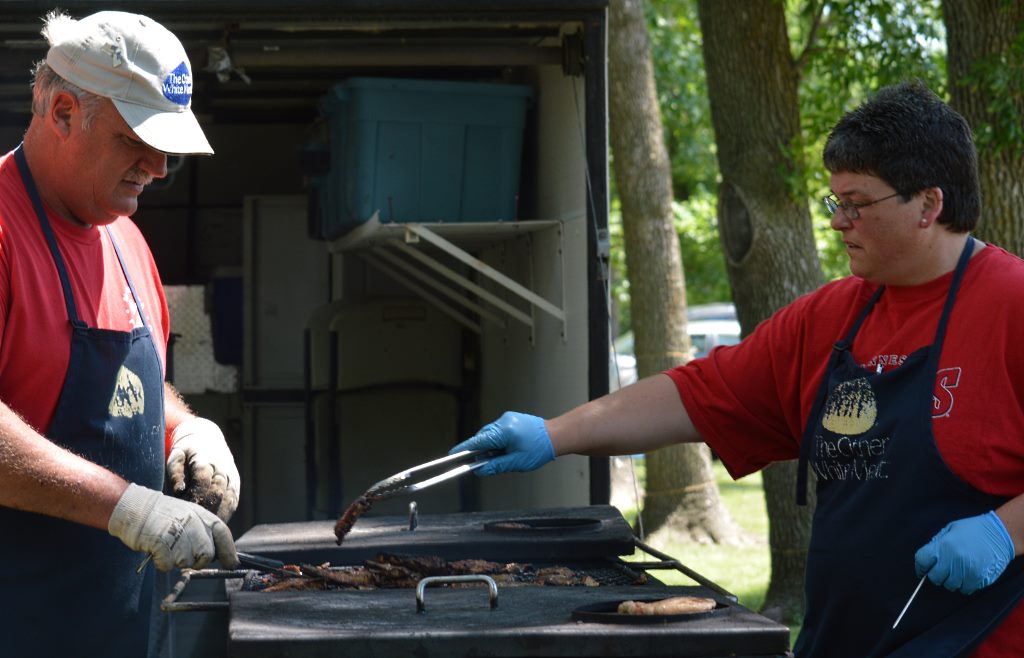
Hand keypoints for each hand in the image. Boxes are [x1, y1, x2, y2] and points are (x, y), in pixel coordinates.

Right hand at [108, 483, 239, 570]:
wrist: (135, 508)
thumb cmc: (162, 515)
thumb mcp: (190, 515)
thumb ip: (205, 531)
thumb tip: (221, 554)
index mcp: (202, 515)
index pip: (223, 535)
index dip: (229, 553)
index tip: (232, 564)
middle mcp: (194, 523)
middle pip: (207, 555)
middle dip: (197, 560)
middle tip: (182, 553)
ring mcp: (179, 534)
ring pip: (188, 563)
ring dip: (177, 561)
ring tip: (167, 546)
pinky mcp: (163, 544)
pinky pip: (168, 566)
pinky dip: (162, 563)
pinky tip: (156, 551)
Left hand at [166, 417, 239, 521]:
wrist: (207, 438)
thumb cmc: (186, 450)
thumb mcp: (176, 454)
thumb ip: (175, 471)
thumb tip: (178, 490)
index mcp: (206, 460)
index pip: (202, 480)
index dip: (194, 497)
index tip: (184, 511)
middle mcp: (222, 469)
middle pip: (217, 493)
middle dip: (205, 510)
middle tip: (193, 526)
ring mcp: (232, 478)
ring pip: (228, 500)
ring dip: (217, 516)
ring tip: (205, 532)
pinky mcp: (236, 485)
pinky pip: (233, 503)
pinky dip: (225, 515)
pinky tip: (216, 526)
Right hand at [449, 412, 553, 475]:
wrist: (556, 435)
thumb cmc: (539, 449)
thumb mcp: (516, 462)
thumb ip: (495, 466)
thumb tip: (479, 470)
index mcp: (504, 431)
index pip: (478, 441)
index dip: (463, 449)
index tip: (452, 455)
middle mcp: (503, 421)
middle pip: (482, 437)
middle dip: (479, 450)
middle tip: (481, 464)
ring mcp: (507, 418)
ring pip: (490, 434)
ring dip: (490, 445)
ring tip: (502, 457)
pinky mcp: (511, 418)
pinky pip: (498, 430)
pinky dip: (497, 440)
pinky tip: (506, 449)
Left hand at [914, 511, 1015, 594]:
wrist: (999, 535)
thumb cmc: (973, 530)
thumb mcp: (950, 529)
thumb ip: (937, 543)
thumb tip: (927, 559)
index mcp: (943, 545)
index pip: (922, 560)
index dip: (920, 567)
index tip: (921, 570)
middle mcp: (953, 559)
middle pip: (934, 577)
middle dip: (935, 575)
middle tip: (941, 571)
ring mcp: (966, 571)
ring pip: (949, 585)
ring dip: (950, 581)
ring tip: (956, 572)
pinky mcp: (977, 579)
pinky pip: (964, 590)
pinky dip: (963, 586)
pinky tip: (966, 577)